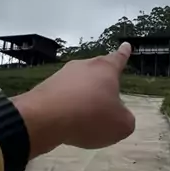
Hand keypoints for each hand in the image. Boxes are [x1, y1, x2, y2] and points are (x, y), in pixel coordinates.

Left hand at [13, 43, 134, 157]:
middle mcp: (83, 67)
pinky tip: (68, 122)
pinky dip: (68, 107)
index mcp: (105, 69)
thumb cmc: (90, 117)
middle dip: (102, 80)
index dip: (123, 54)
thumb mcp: (120, 125)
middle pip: (97, 71)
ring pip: (78, 84)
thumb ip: (125, 119)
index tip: (126, 45)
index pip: (118, 59)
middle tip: (108, 89)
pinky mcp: (45, 89)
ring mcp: (62, 76)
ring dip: (83, 96)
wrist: (44, 119)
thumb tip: (120, 117)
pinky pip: (63, 97)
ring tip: (87, 116)